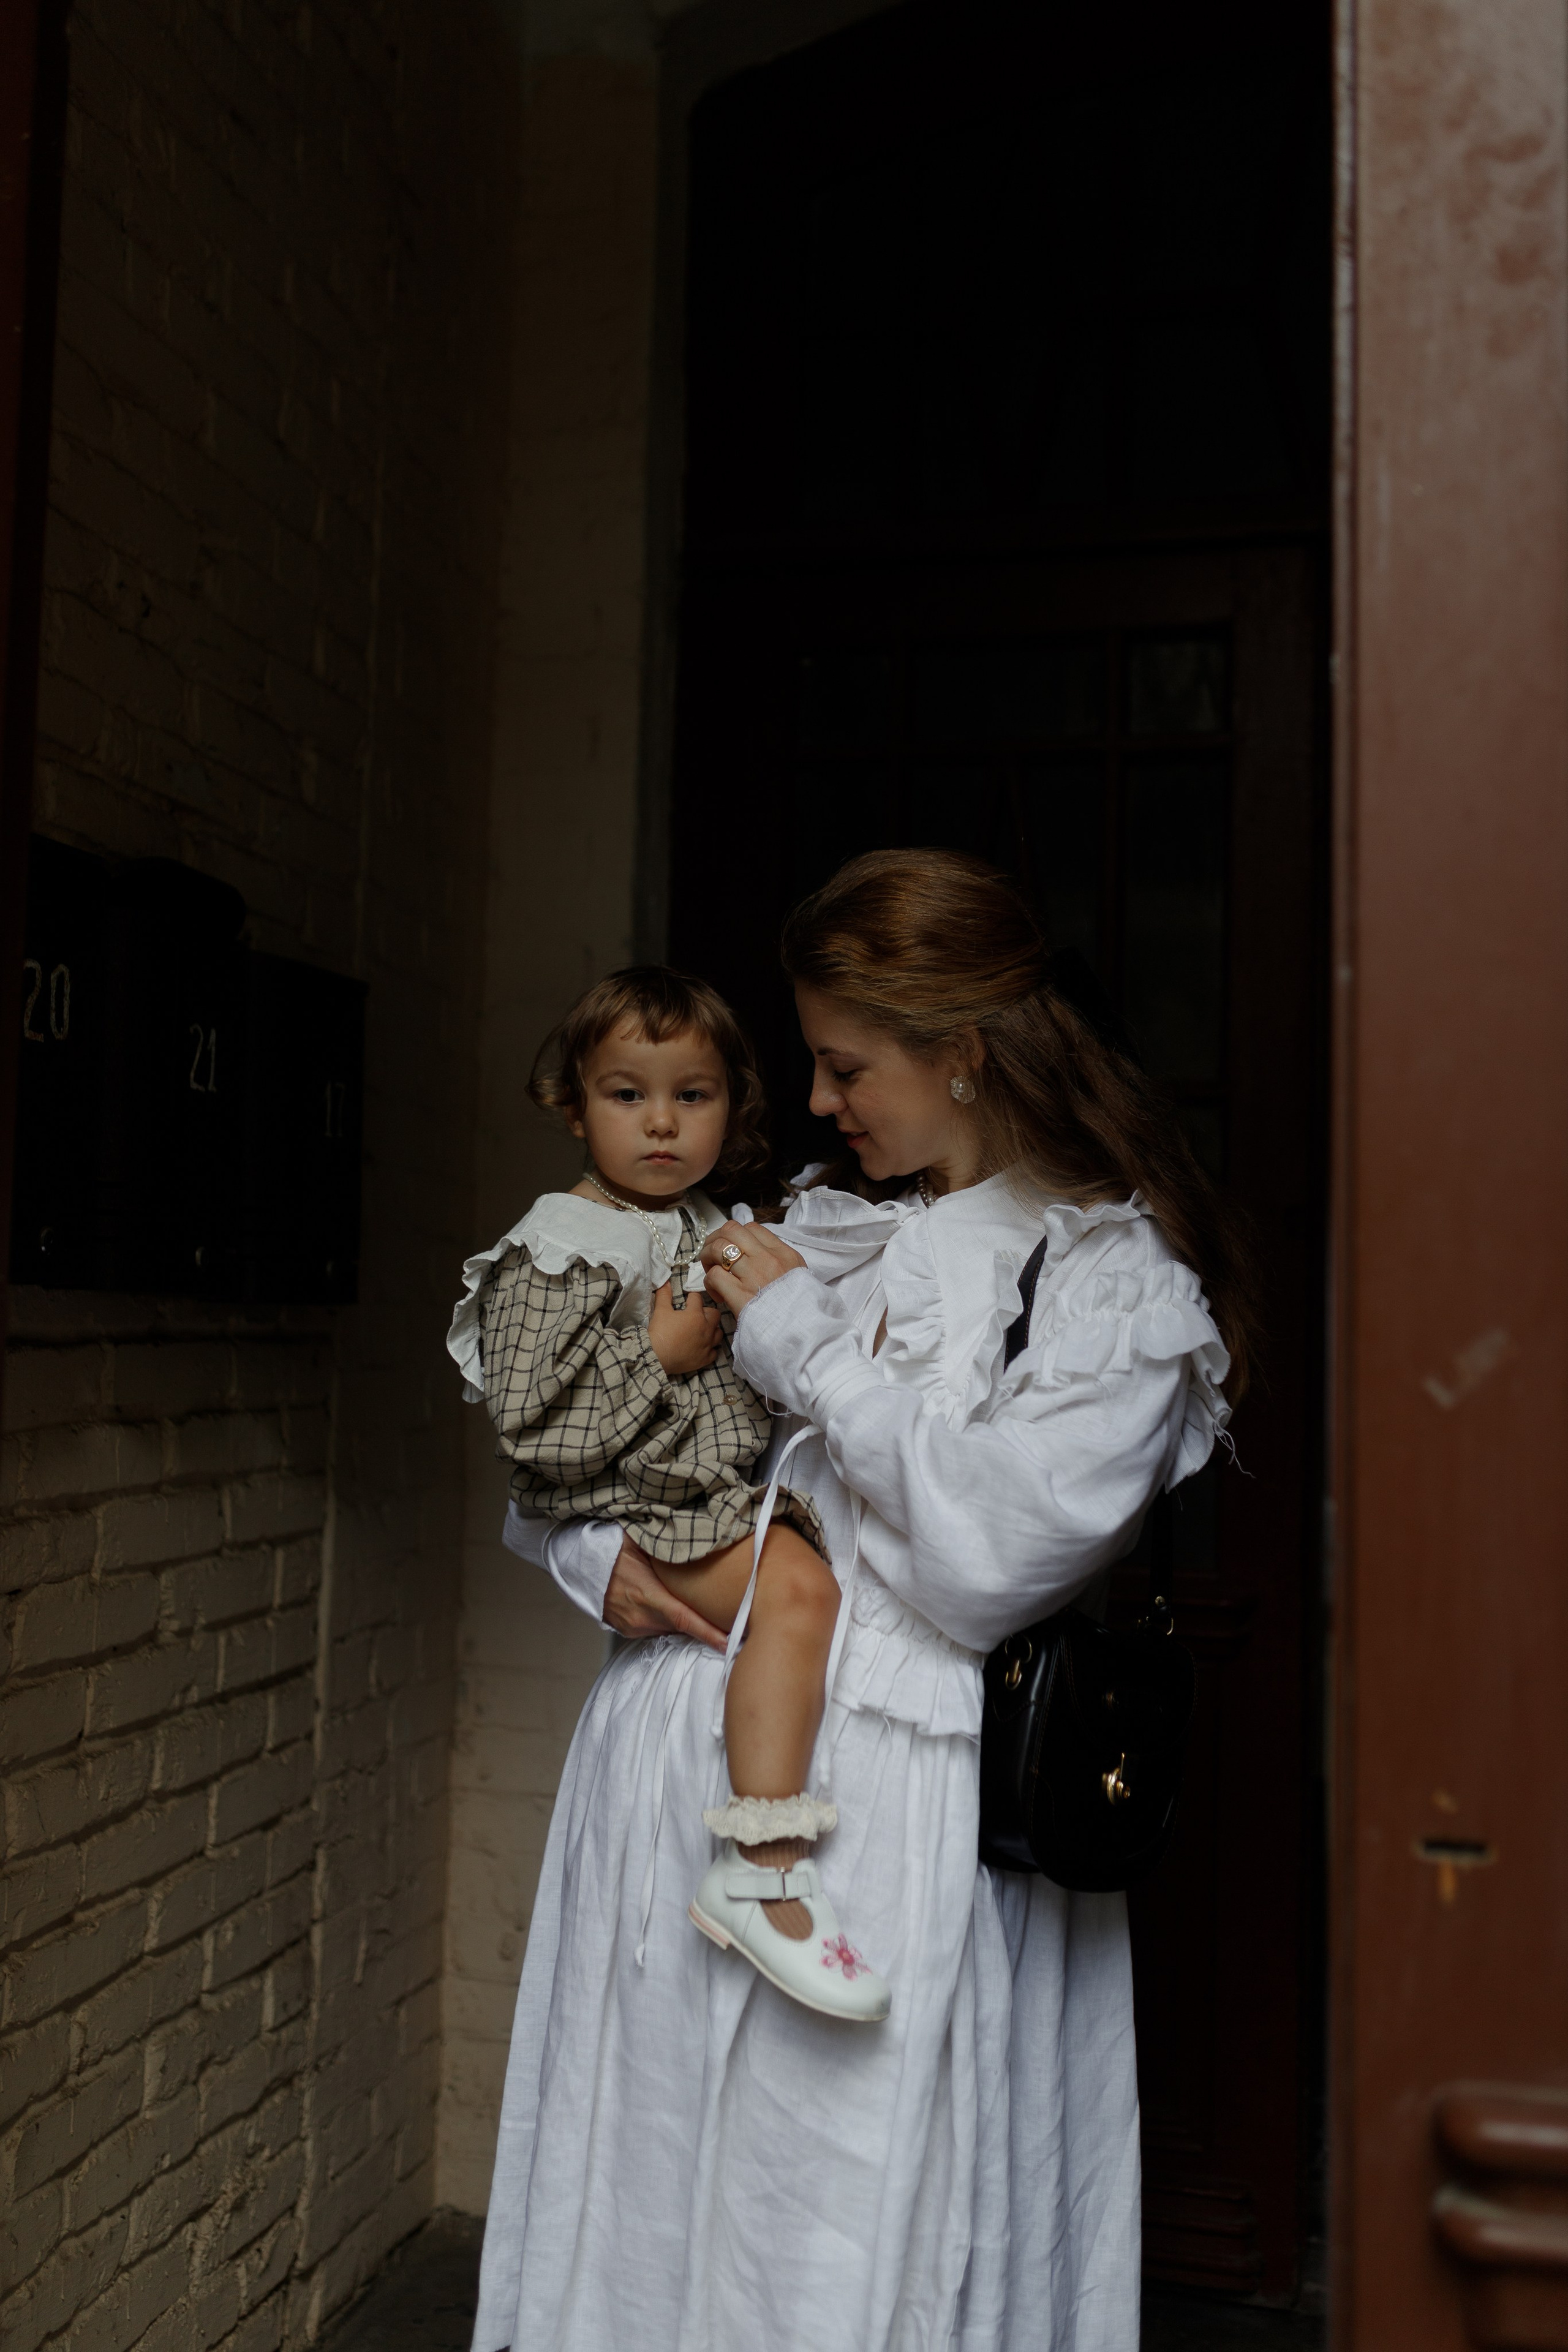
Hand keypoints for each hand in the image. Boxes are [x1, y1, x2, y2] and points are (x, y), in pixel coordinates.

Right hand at [603, 1534, 727, 1650]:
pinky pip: (656, 1628)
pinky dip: (666, 1620)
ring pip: (670, 1628)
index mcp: (646, 1595)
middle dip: (704, 1625)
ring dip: (683, 1621)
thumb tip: (695, 1533)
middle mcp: (640, 1617)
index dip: (708, 1633)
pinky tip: (670, 1605)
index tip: (730, 1643)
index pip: (684, 1619)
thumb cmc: (609, 1549)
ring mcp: (633, 1626)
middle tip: (727, 1617)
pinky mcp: (628, 1630)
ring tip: (699, 1607)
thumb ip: (666, 1540)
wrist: (579, 1566)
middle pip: (682, 1627)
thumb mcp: (638, 1539)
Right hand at [648, 1280, 723, 1375]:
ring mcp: (707, 1345)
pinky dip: (710, 1348)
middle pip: (715, 1314)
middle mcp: (706, 1328)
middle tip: (696, 1315)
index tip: (688, 1300)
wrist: (656, 1357)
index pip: (697, 1299)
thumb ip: (664, 1294)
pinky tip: (703, 1347)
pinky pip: (715, 1351)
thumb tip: (665, 1281)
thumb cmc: (659, 1332)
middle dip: (707, 1312)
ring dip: (712, 1329)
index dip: (691, 1298)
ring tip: (702, 1330)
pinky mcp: (706, 1359)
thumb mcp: (661, 1310)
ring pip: (719, 1333)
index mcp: (695, 1314)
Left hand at [699, 1220, 805, 1314]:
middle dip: (715, 1239)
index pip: (752, 1228)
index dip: (734, 1235)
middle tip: (712, 1256)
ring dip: (707, 1258)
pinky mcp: (740, 1294)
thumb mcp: (798, 1278)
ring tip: (710, 1272)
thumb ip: (780, 1264)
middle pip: (731, 1230)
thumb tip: (755, 1257)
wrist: (801, 1332)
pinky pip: (714, 1275)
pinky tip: (718, 1295)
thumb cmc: (799, 1309)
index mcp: (784, 1254)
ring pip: (718, 1248)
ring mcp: (753, 1275)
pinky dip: (709, 1283)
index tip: (731, 1249)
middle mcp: (768, 1259)